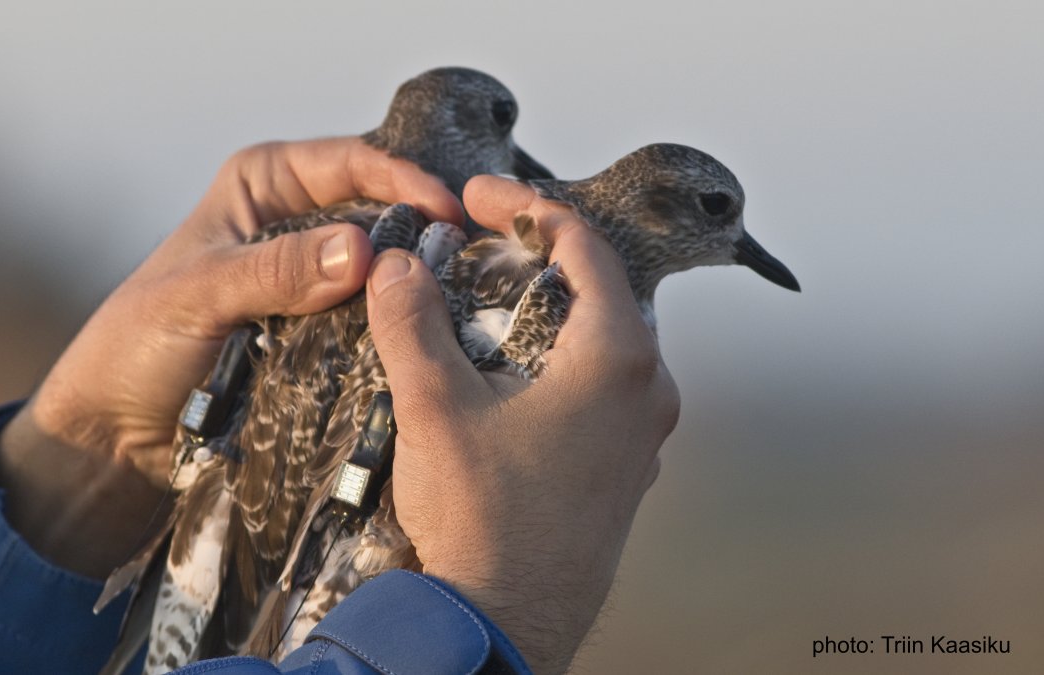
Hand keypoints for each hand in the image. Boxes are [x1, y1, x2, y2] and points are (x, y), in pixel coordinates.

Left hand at [0, 138, 462, 578]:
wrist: (117, 436)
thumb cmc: (135, 349)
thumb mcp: (197, 296)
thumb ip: (274, 271)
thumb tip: (361, 251)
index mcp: (264, 187)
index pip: (351, 163)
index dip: (405, 180)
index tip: (448, 213)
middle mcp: (298, 227)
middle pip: (381, 216)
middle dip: (422, 237)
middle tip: (469, 265)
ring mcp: (315, 286)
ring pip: (385, 276)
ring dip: (414, 292)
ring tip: (461, 310)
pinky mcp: (325, 338)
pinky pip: (375, 327)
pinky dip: (398, 335)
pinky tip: (428, 347)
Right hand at [365, 175, 679, 673]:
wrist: (507, 624)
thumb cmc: (487, 523)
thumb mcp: (435, 407)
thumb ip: (412, 324)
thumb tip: (396, 268)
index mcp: (617, 358)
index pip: (582, 246)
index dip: (525, 207)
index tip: (479, 196)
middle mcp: (646, 392)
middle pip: (599, 291)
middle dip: (537, 258)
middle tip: (482, 245)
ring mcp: (641, 436)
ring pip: (600, 343)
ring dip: (547, 314)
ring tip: (487, 305)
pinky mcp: (623, 470)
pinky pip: (600, 391)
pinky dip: (558, 364)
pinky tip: (508, 377)